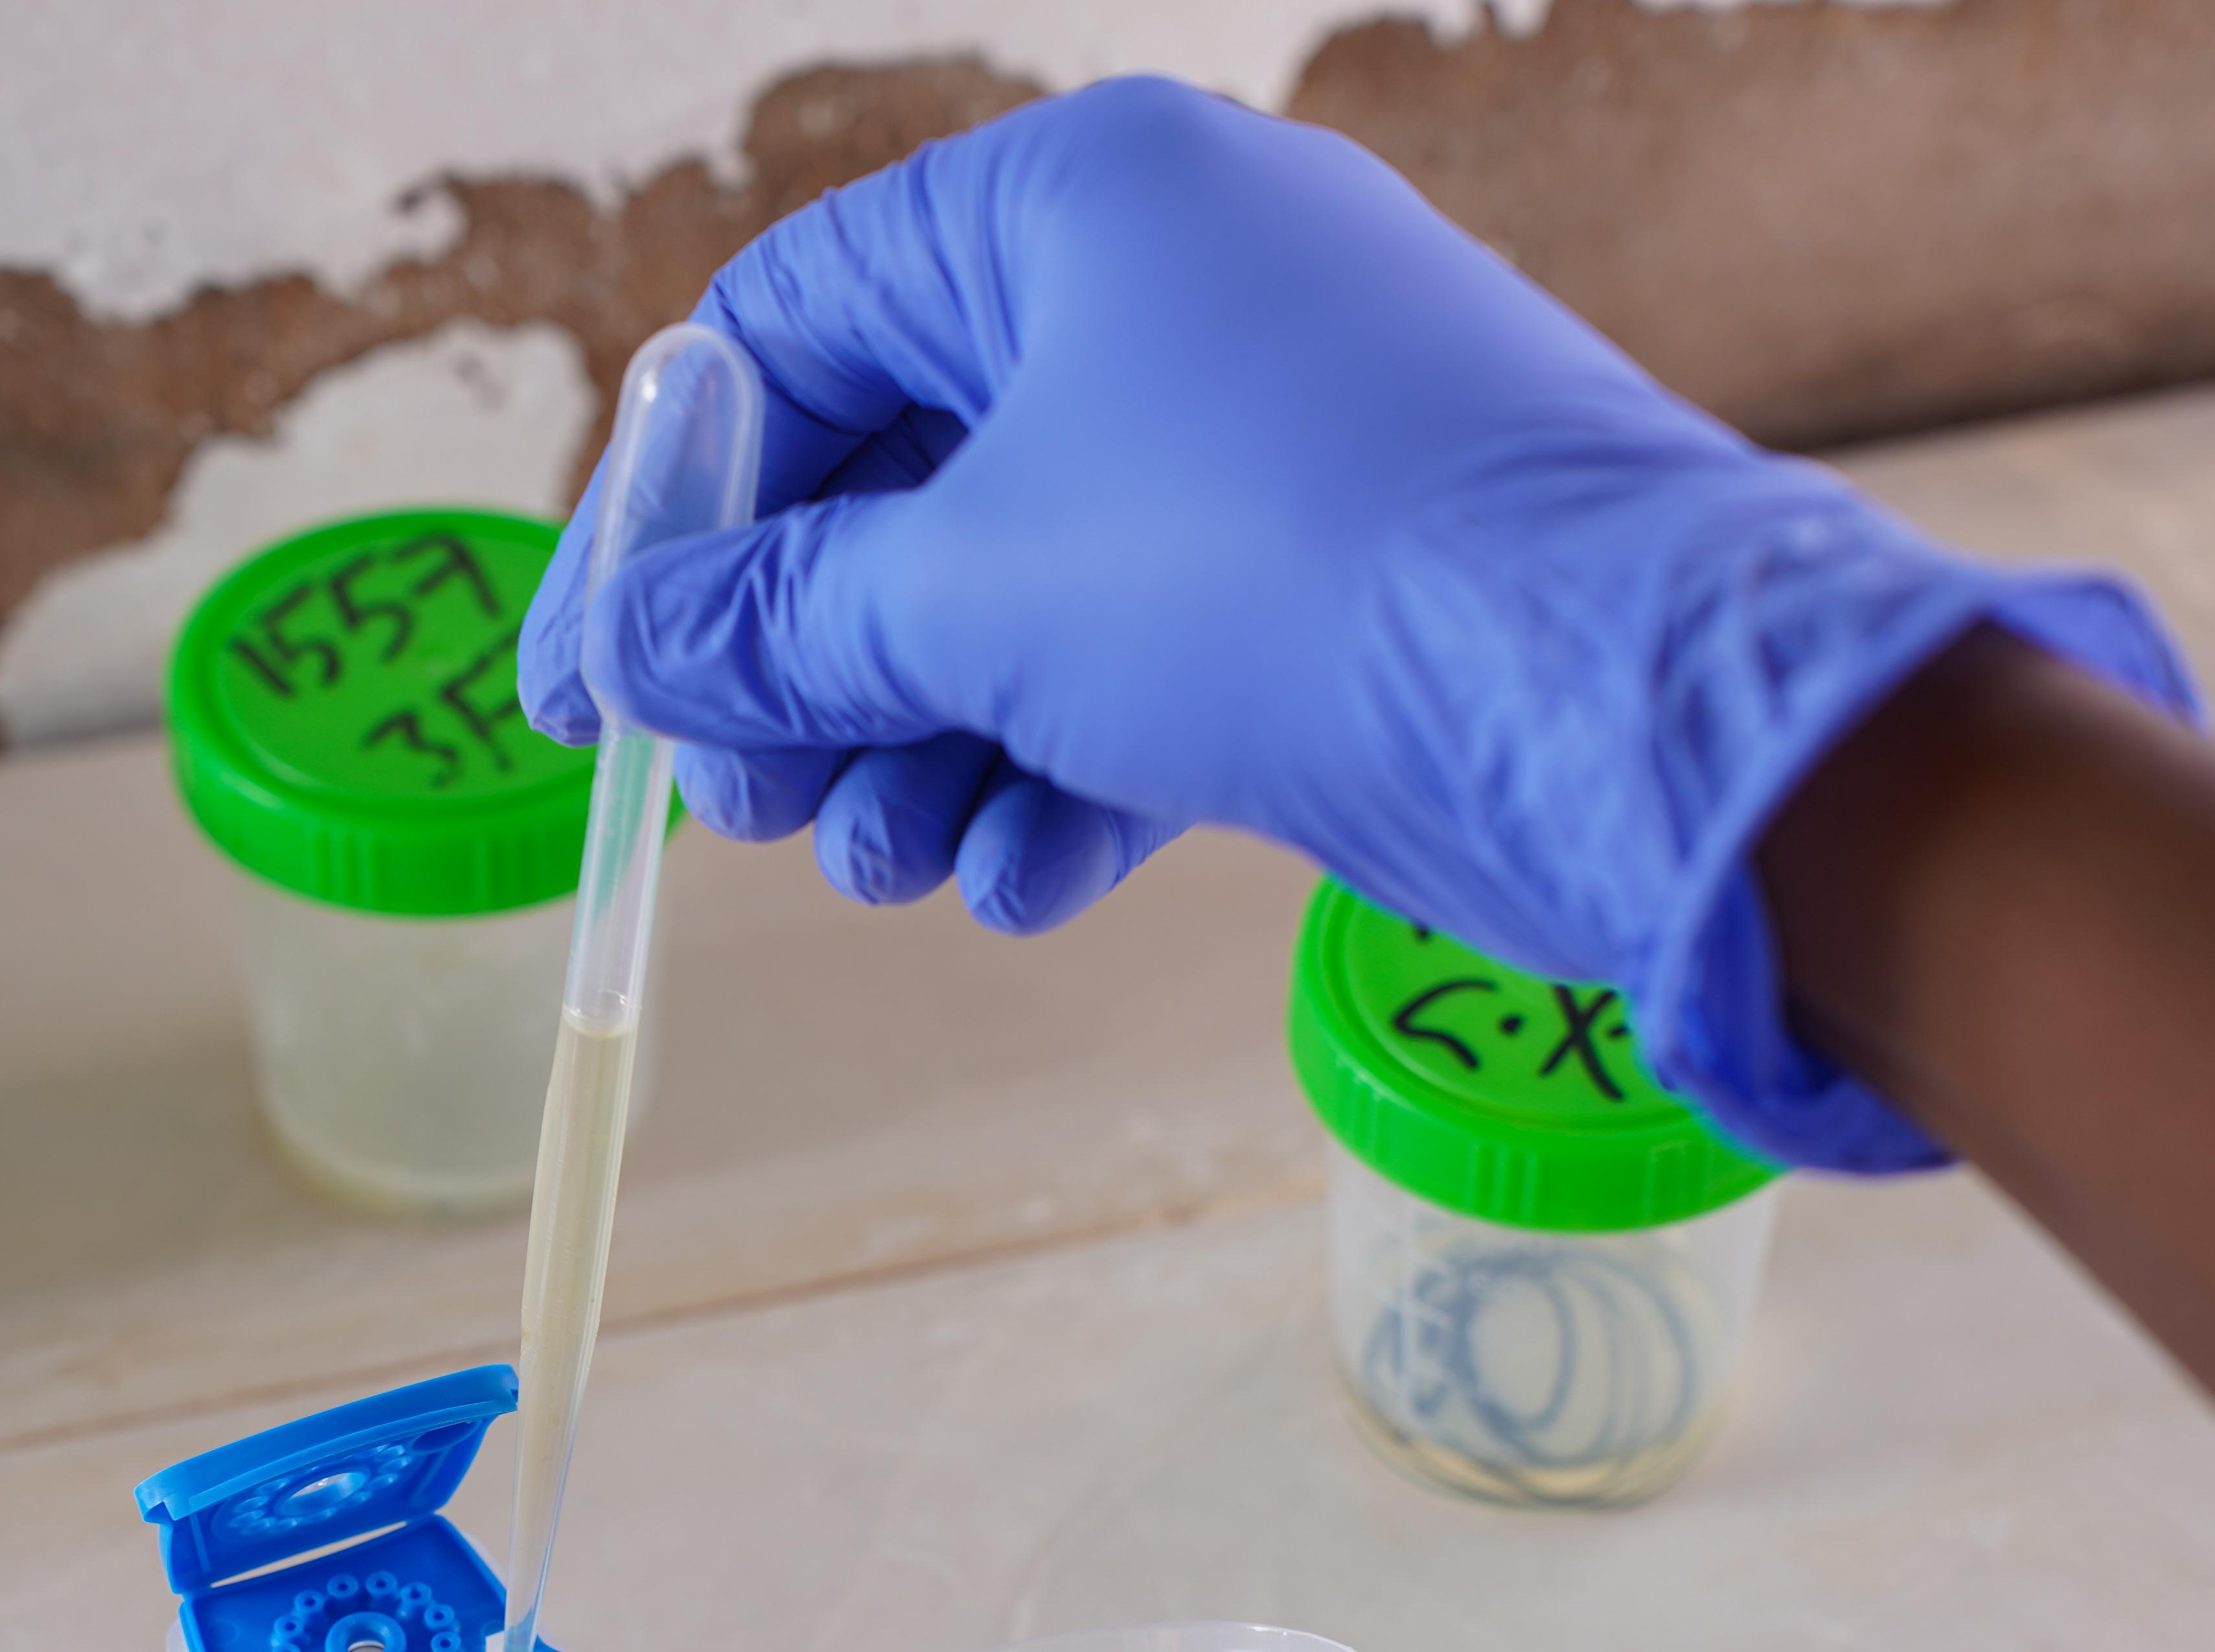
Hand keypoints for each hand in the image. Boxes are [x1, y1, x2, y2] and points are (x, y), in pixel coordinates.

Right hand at [518, 76, 2193, 1169]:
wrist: (1623, 703)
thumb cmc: (1282, 572)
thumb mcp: (973, 592)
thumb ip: (781, 616)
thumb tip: (640, 648)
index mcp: (1076, 201)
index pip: (792, 328)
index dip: (668, 515)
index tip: (591, 685)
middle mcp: (1177, 287)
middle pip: (902, 476)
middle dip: (808, 665)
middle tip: (747, 811)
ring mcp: (1269, 434)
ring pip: (1023, 591)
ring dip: (927, 747)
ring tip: (887, 869)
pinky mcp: (1337, 578)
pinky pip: (1148, 659)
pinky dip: (1069, 772)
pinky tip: (1024, 887)